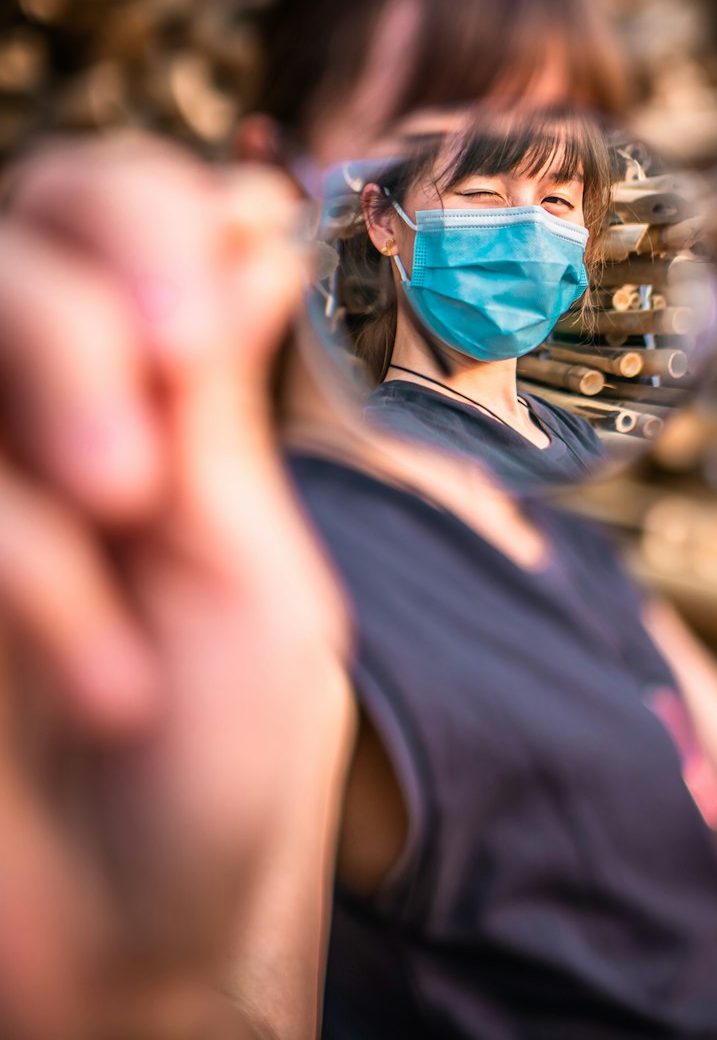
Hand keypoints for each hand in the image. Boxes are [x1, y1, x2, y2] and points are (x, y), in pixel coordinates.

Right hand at [0, 135, 354, 1039]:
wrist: (141, 947)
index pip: (110, 206)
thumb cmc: (219, 763)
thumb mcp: (245, 564)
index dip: (144, 211)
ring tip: (132, 531)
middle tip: (160, 393)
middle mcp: (33, 416)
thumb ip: (215, 401)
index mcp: (142, 397)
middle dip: (77, 307)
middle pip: (13, 237)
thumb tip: (255, 220)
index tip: (212, 289)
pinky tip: (101, 681)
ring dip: (46, 435)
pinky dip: (25, 567)